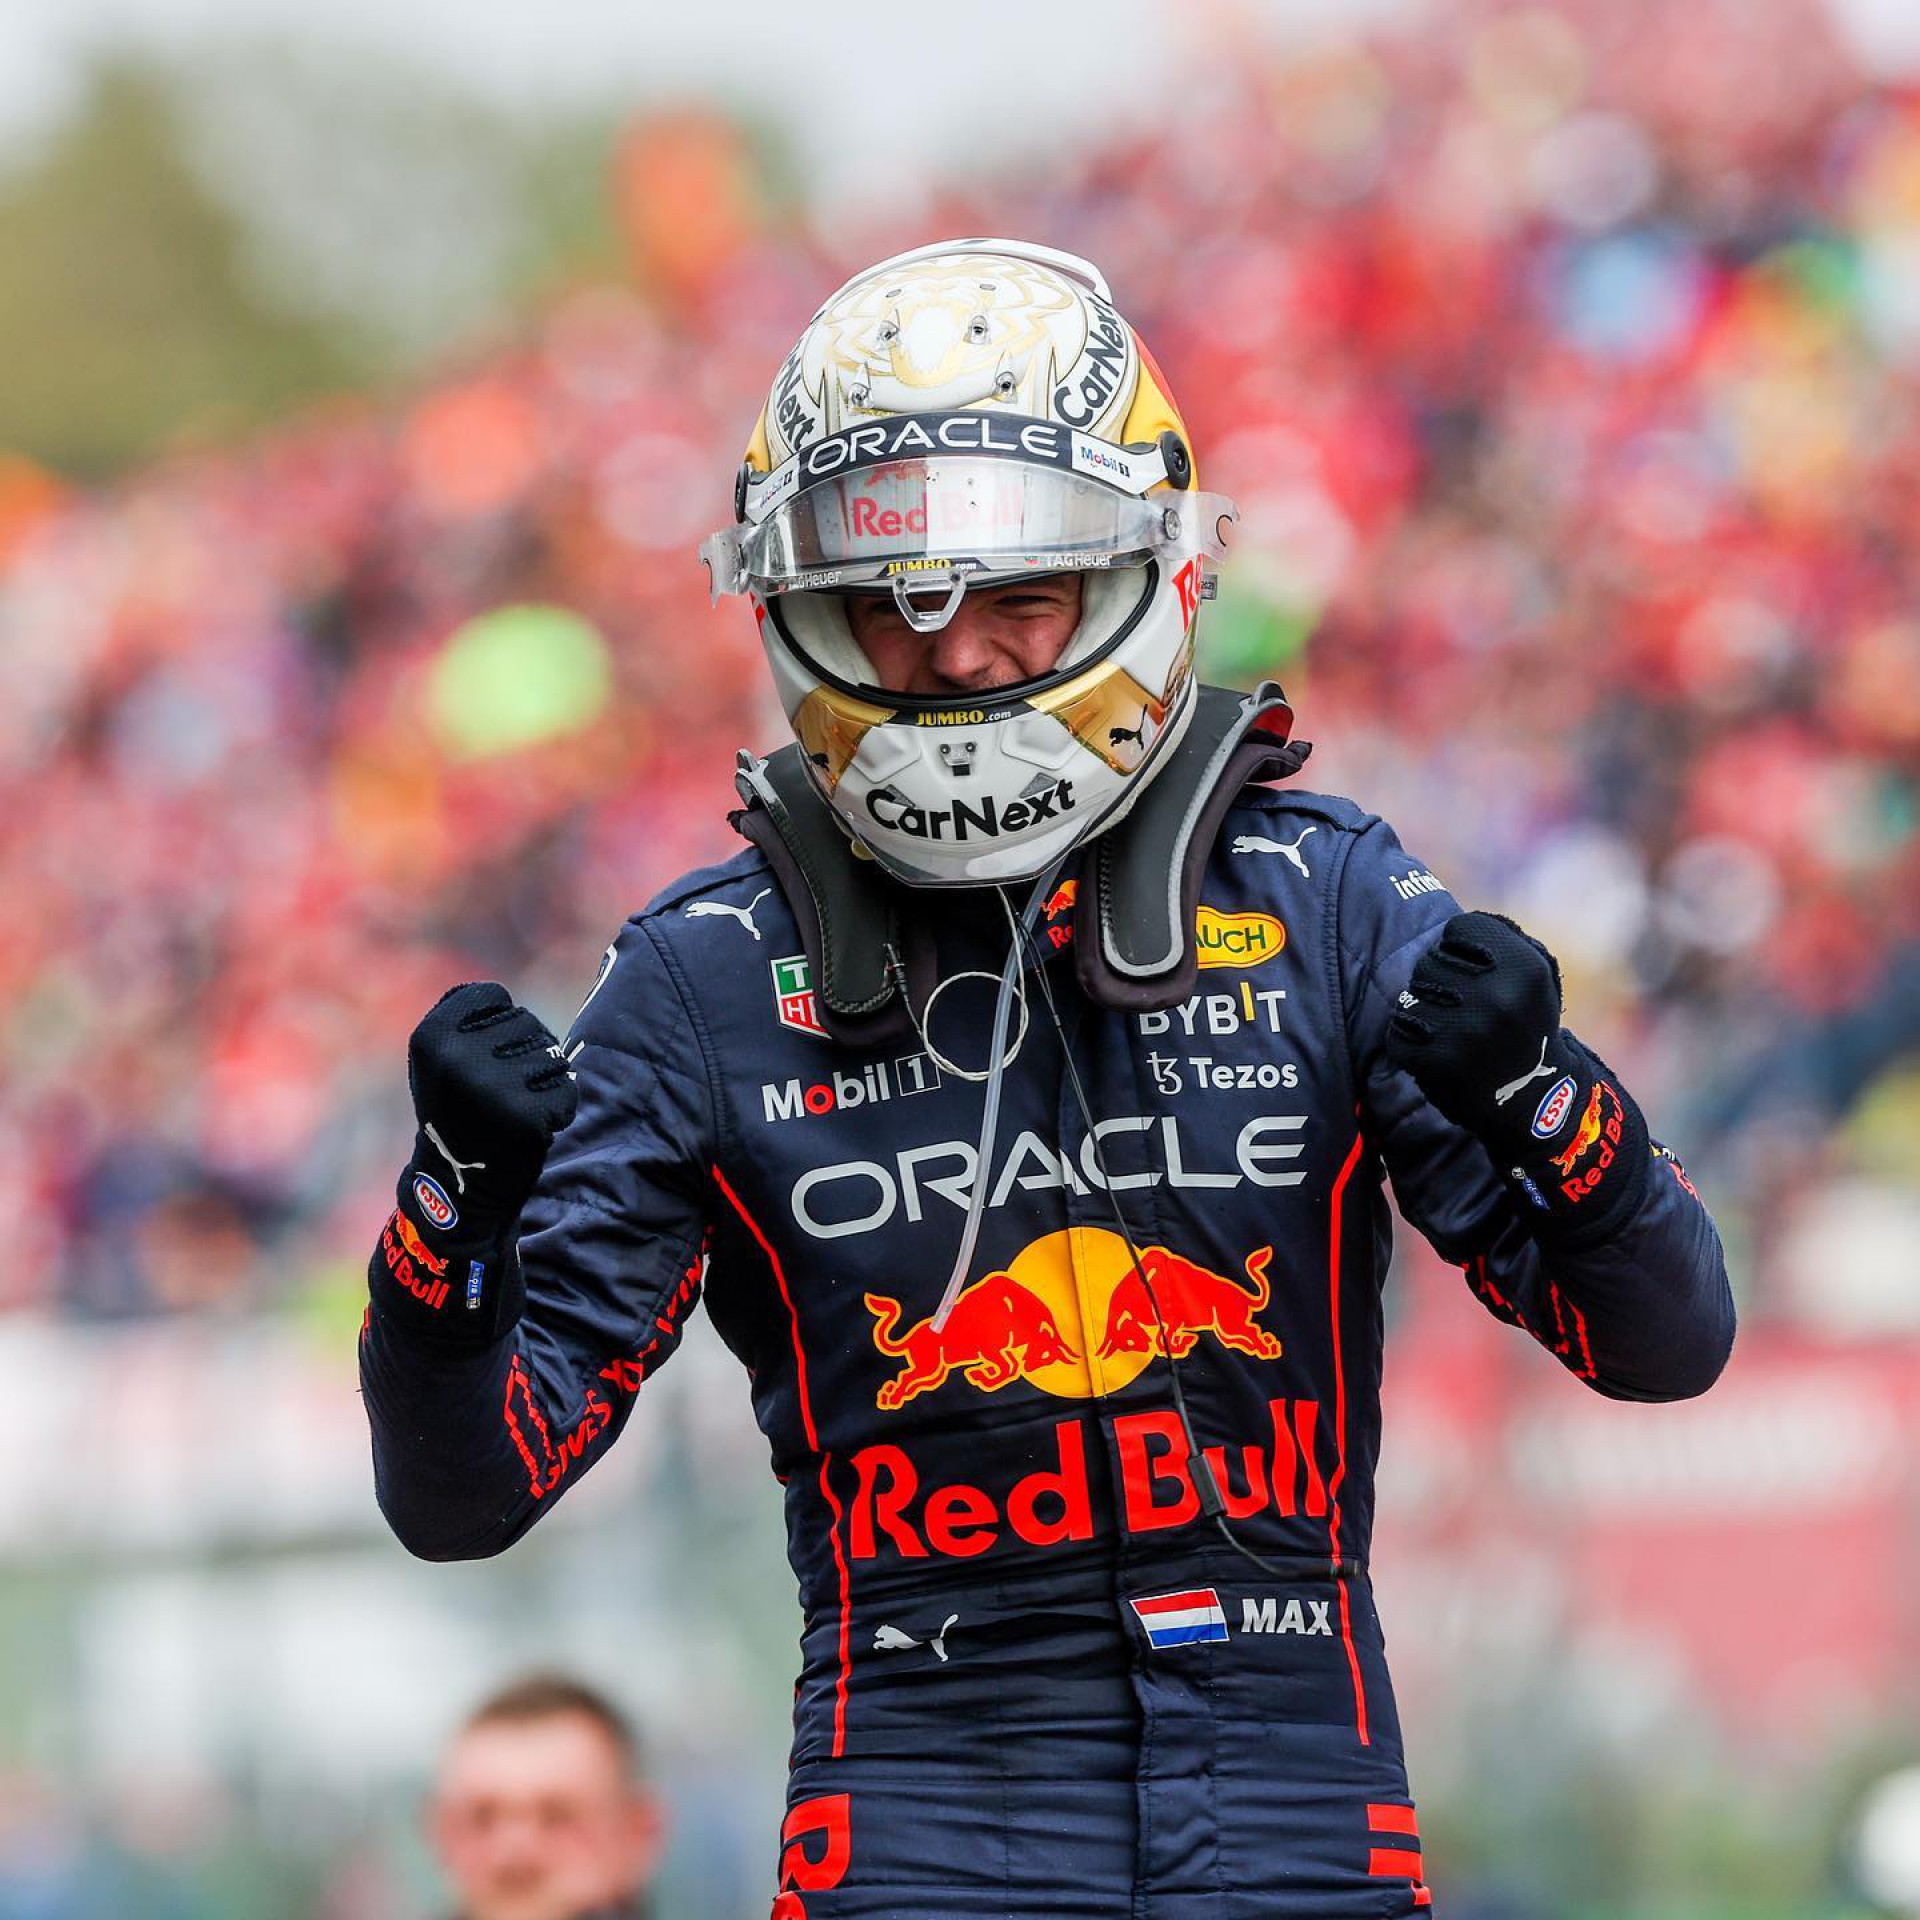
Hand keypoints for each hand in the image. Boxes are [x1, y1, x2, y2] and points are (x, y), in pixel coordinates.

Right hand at [370, 984, 577, 1345]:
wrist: (458, 1194)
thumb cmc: (457, 1117)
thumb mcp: (442, 1061)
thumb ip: (468, 1023)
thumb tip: (503, 999)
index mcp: (430, 1035)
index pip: (494, 996)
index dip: (496, 1027)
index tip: (476, 1063)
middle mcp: (457, 1057)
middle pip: (526, 1022)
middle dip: (522, 1055)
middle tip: (493, 1098)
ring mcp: (492, 1087)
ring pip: (551, 1054)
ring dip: (543, 1082)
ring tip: (510, 1113)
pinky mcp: (526, 1117)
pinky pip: (566, 1090)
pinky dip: (559, 1108)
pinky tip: (529, 1131)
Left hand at [1385, 912, 1646, 1229]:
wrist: (1533, 1101)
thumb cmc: (1526, 1025)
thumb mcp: (1536, 974)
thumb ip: (1503, 935)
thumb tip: (1454, 921)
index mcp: (1525, 966)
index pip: (1458, 928)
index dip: (1462, 950)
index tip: (1480, 975)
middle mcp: (1498, 996)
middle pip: (1429, 962)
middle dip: (1440, 983)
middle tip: (1466, 1012)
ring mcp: (1467, 1030)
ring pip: (1410, 996)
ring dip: (1422, 1014)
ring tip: (1451, 1033)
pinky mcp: (1438, 1061)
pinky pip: (1397, 1033)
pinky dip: (1408, 1043)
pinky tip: (1436, 1055)